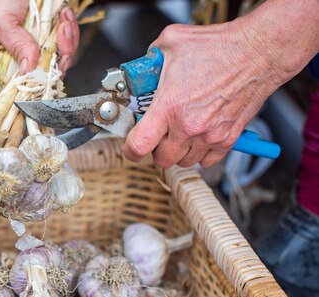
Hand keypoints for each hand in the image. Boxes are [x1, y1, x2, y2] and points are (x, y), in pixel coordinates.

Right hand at [0, 0, 79, 73]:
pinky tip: (64, 14)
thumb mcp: (2, 23)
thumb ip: (16, 46)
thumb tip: (28, 71)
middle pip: (46, 72)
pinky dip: (71, 27)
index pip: (19, 81)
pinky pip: (71, 39)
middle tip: (58, 42)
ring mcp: (43, 41)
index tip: (43, 81)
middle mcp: (26, 52)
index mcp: (6, 55)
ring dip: (68, 41)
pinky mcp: (57, 30)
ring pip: (62, 57)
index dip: (32, 85)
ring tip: (62, 21)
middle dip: (57, 61)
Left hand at [122, 21, 285, 168]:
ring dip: (178, 151)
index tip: (131, 146)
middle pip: (161, 160)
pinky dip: (201, 154)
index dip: (130, 150)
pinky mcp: (228, 138)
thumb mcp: (172, 42)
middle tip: (158, 134)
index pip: (139, 145)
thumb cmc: (220, 47)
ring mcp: (209, 135)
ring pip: (184, 162)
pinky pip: (208, 162)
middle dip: (155, 149)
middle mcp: (189, 126)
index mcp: (169, 107)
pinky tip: (199, 135)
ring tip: (180, 132)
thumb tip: (141, 69)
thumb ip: (150, 59)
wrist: (258, 52)